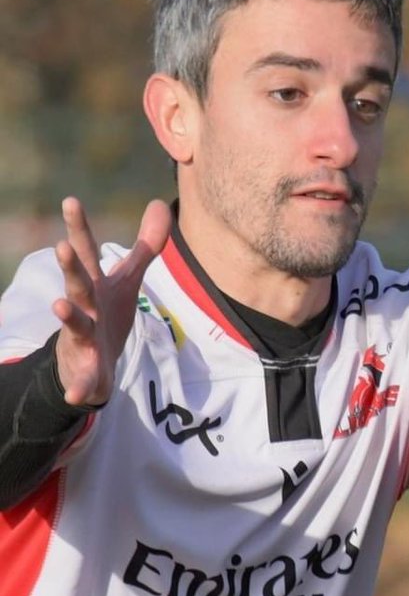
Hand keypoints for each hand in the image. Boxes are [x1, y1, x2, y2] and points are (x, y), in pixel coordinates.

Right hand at [52, 197, 171, 406]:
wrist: (90, 360)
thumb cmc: (106, 312)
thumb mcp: (127, 279)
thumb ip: (145, 246)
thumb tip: (163, 204)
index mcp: (94, 285)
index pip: (87, 252)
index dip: (79, 227)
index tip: (71, 200)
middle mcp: (84, 306)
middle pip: (78, 284)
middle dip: (70, 267)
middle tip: (62, 246)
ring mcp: (82, 336)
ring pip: (74, 325)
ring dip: (68, 316)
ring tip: (59, 306)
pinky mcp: (85, 366)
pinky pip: (81, 378)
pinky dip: (79, 385)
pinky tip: (76, 395)